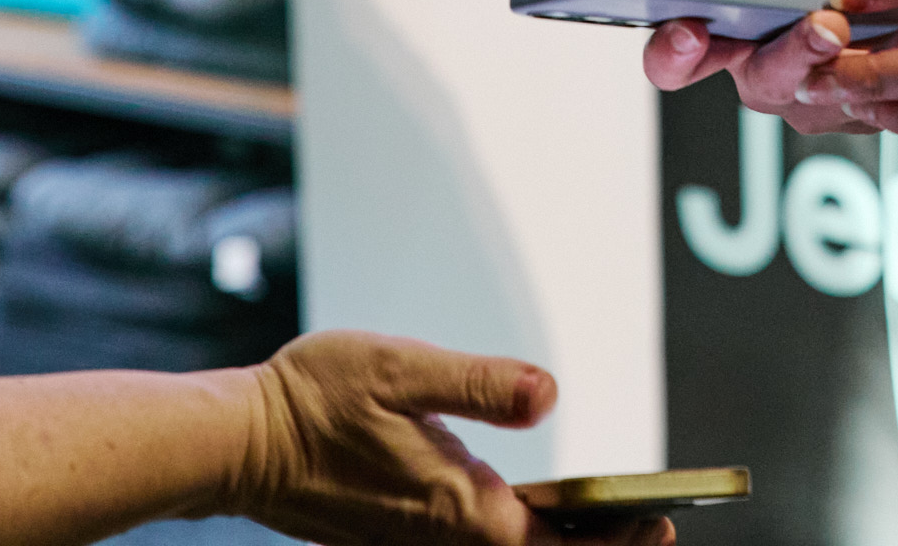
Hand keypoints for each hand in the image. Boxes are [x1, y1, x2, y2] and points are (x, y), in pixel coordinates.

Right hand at [231, 332, 669, 545]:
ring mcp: (416, 543)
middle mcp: (441, 538)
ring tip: (606, 518)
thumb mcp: (403, 369)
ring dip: (558, 543)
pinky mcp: (396, 537)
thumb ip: (480, 384)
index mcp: (458, 507)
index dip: (614, 540)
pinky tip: (533, 510)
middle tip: (651, 522)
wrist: (236, 443)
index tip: (661, 519)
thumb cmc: (314, 399)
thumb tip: (548, 393)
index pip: (557, 545)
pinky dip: (515, 536)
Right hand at [641, 0, 897, 137]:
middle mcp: (762, 81)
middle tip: (828, 24)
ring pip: (834, 95)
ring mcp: (815, 107)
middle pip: (767, 80)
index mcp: (719, 37)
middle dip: (795, 51)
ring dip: (865, 61)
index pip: (673, 64)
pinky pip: (886, 96)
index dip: (672, 53)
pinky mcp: (866, 114)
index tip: (691, 28)